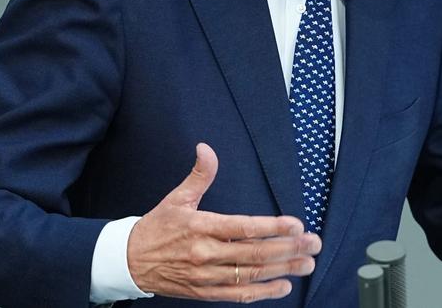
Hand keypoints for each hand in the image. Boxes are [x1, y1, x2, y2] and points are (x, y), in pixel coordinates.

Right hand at [127, 143, 321, 301]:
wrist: (128, 261)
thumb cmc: (157, 227)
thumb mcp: (176, 198)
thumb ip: (200, 175)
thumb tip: (206, 148)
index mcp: (200, 226)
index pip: (243, 228)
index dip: (273, 227)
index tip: (296, 224)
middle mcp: (205, 253)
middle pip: (254, 253)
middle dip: (288, 248)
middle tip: (313, 243)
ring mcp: (205, 276)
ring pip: (250, 275)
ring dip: (283, 270)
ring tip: (307, 263)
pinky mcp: (204, 293)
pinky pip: (237, 295)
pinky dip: (262, 293)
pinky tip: (284, 286)